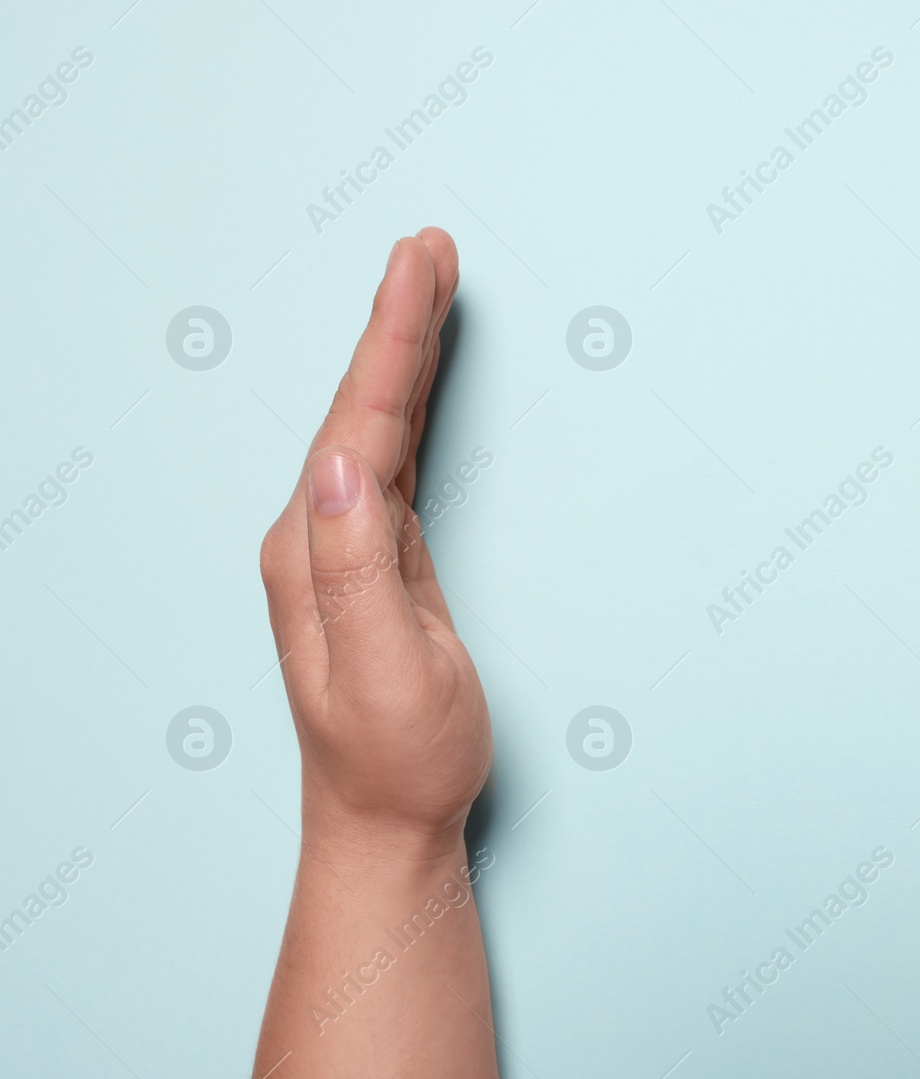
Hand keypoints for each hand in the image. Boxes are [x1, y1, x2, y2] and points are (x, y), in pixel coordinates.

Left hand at [258, 227, 488, 853]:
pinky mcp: (377, 559)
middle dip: (397, 319)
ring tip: (426, 283)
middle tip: (429, 246)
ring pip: (375, 422)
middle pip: (361, 404)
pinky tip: (420, 377)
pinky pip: (392, 456)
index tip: (420, 265)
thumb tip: (341, 463)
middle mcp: (318, 536)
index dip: (393, 339)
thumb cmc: (396, 757)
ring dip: (402, 349)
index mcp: (316, 551)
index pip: (359, 421)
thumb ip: (356, 566)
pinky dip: (410, 402)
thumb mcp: (384, 670)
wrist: (387, 820)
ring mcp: (344, 546)